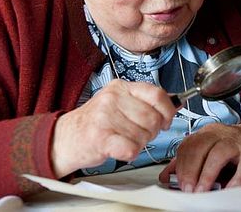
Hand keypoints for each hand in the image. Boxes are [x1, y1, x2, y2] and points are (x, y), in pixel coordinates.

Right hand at [51, 79, 176, 176]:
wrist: (64, 139)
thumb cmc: (95, 123)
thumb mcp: (119, 103)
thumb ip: (145, 102)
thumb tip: (176, 103)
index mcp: (120, 87)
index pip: (156, 94)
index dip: (167, 110)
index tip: (166, 120)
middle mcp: (112, 98)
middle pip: (152, 118)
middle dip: (151, 131)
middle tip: (137, 134)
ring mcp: (105, 117)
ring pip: (143, 136)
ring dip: (138, 144)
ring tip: (123, 140)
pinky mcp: (100, 137)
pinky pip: (131, 149)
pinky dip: (130, 153)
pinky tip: (120, 149)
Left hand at [159, 123, 240, 191]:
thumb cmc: (233, 147)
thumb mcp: (209, 150)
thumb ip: (189, 161)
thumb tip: (166, 176)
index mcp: (207, 133)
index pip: (188, 146)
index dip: (180, 165)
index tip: (176, 182)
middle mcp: (220, 134)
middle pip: (200, 147)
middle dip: (190, 170)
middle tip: (187, 189)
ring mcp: (237, 142)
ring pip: (218, 154)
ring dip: (207, 174)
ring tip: (202, 191)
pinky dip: (235, 179)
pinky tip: (228, 189)